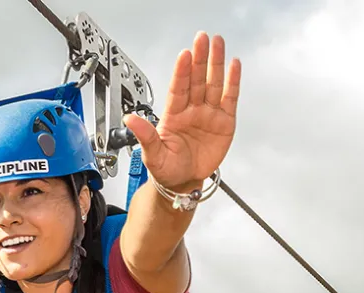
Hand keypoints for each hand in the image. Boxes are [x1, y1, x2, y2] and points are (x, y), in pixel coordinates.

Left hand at [123, 32, 240, 191]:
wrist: (184, 182)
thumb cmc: (166, 169)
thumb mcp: (153, 154)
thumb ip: (145, 135)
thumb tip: (130, 119)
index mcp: (173, 115)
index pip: (178, 88)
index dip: (182, 72)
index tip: (184, 55)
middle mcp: (191, 110)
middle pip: (197, 80)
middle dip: (200, 59)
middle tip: (202, 39)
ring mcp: (208, 114)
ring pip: (213, 84)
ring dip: (216, 64)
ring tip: (218, 43)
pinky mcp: (224, 122)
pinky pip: (229, 98)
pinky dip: (232, 82)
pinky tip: (234, 65)